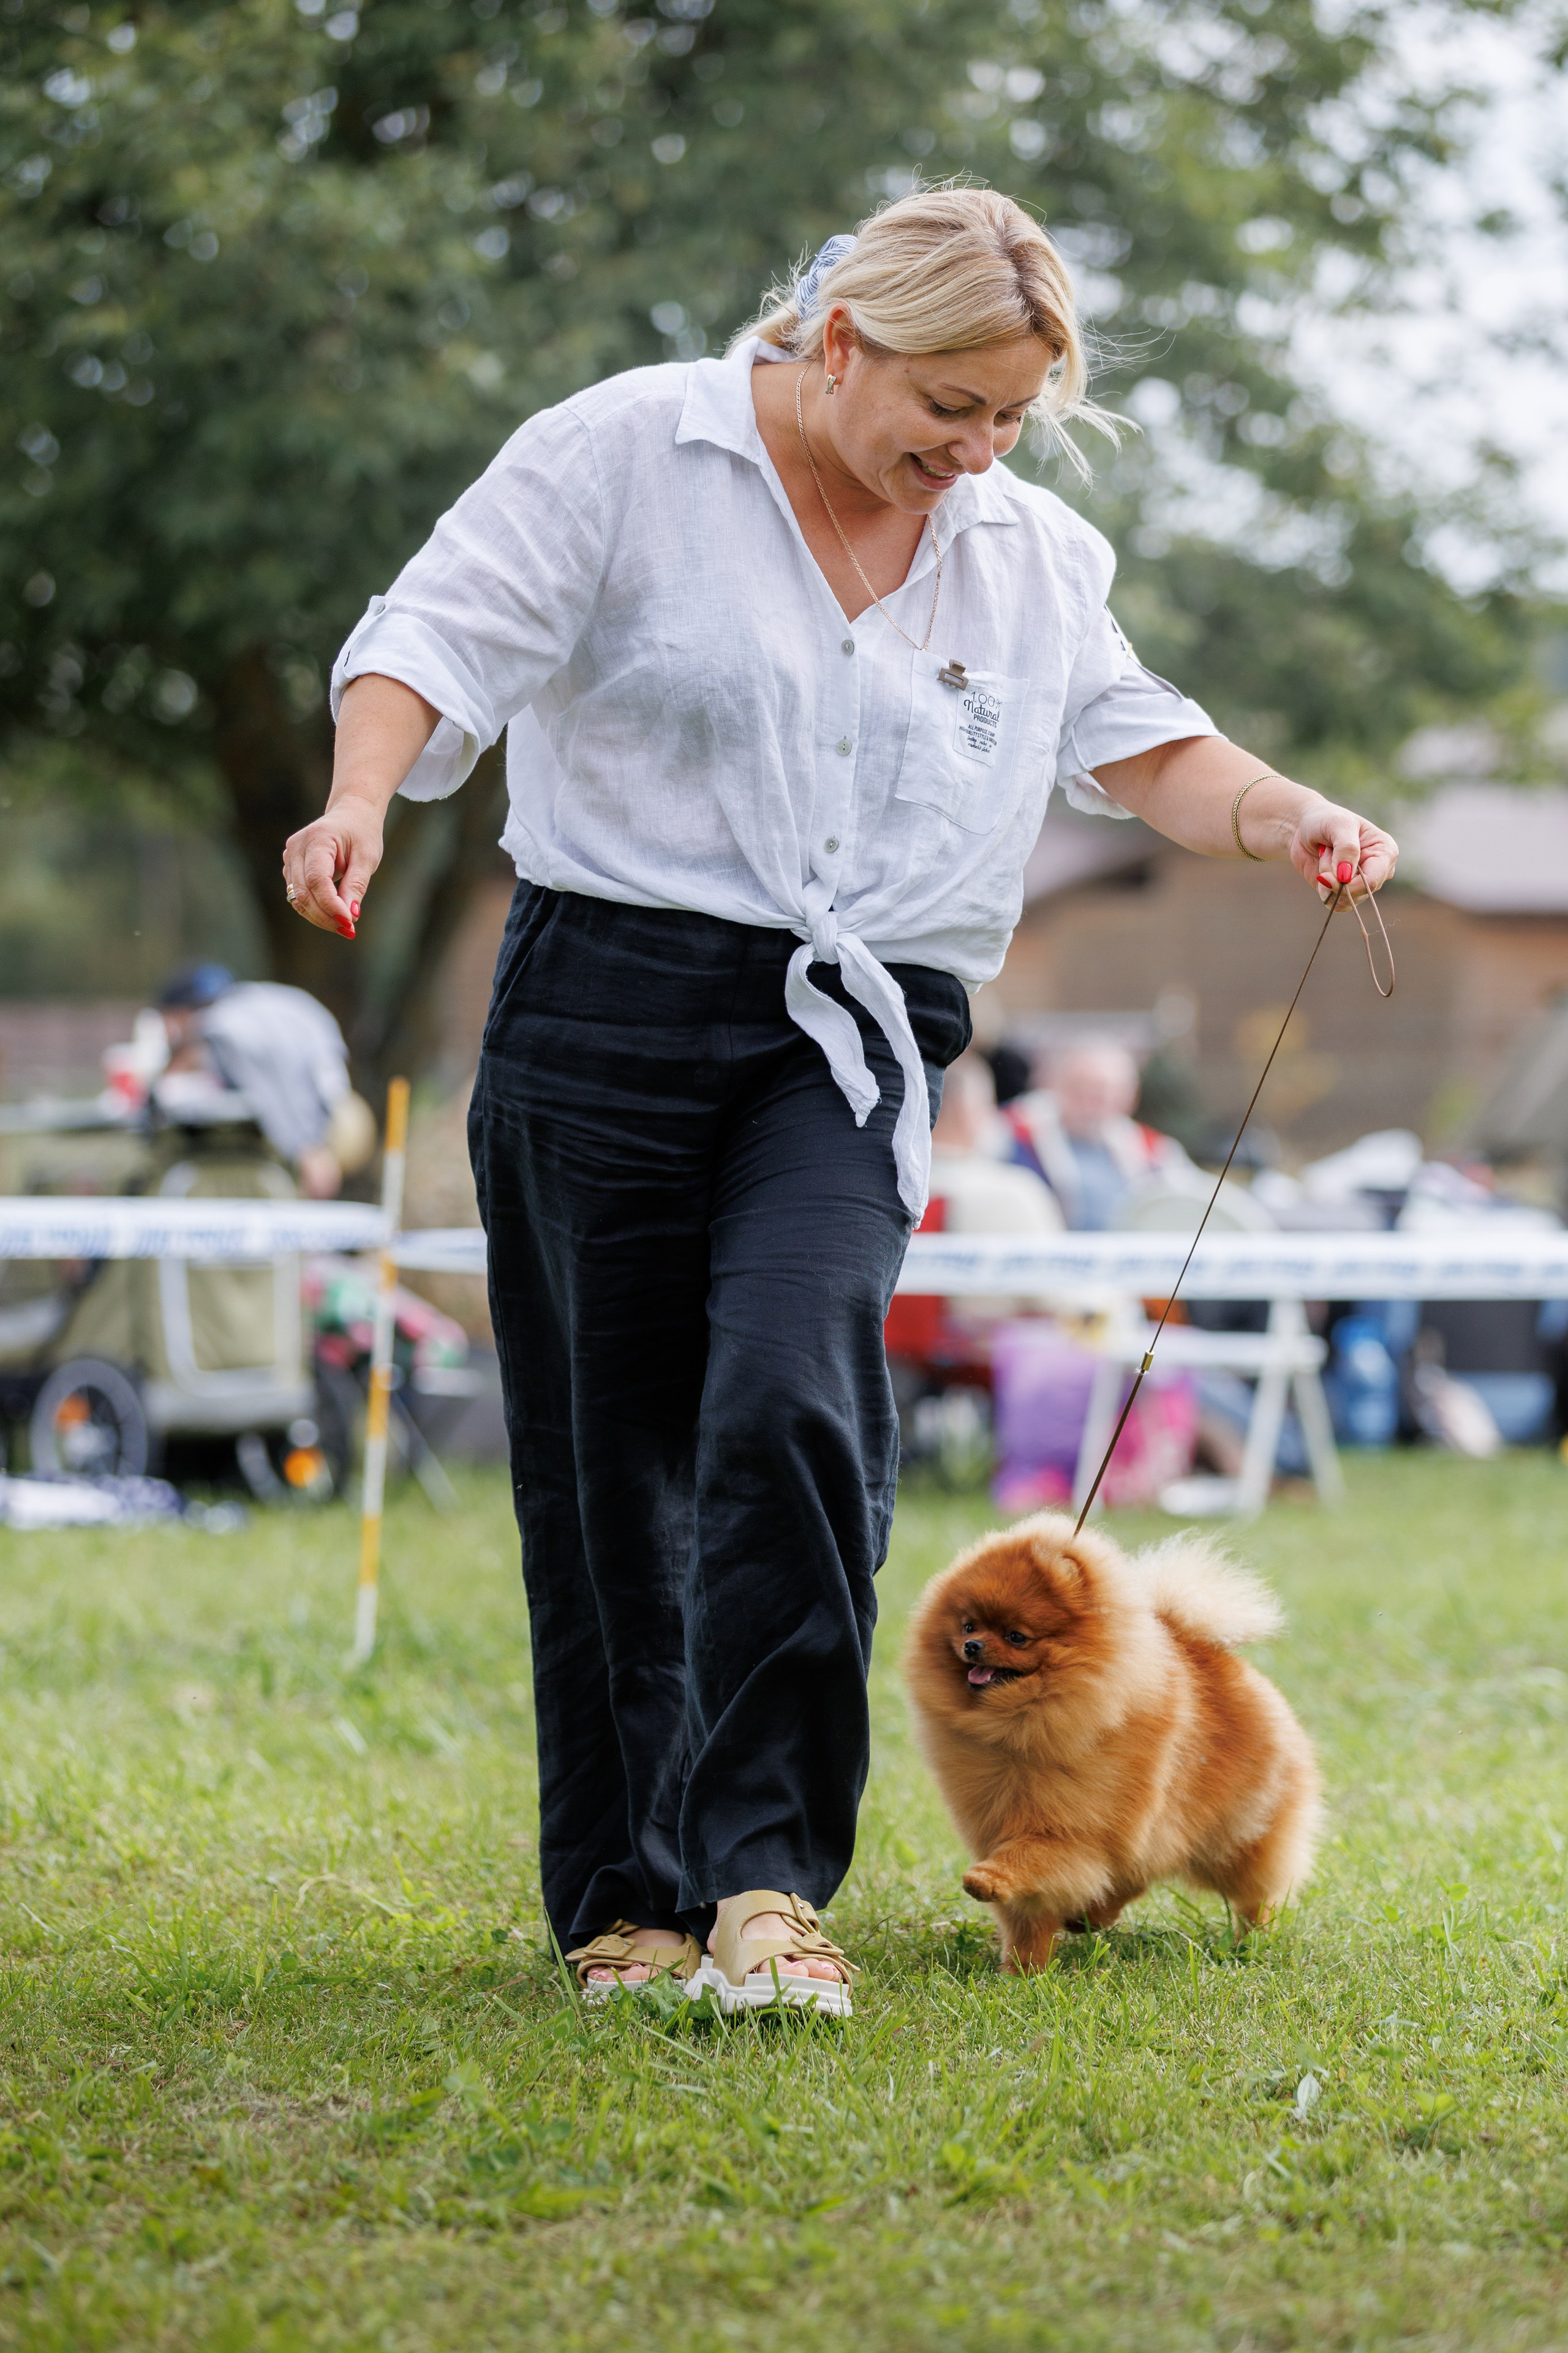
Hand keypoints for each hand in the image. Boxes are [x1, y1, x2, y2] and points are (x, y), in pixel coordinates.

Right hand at [281, 793, 384, 937]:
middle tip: (349, 931)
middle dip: (325, 916)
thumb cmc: (362, 833)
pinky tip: (335, 917)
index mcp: (317, 838)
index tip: (350, 923)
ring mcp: (290, 857)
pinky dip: (315, 909)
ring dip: (320, 916)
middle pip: (303, 892)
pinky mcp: (291, 868)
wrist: (351, 814)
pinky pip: (298, 895)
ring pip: (297, 898)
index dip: (331, 904)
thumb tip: (350, 916)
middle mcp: (296, 847)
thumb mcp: (367, 857)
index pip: (317, 879)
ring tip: (345, 927)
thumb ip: (356, 885)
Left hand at [1287, 799, 1398, 904]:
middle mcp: (1378, 870)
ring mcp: (1362, 883)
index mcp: (1385, 851)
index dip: (1348, 884)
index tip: (1326, 875)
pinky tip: (1322, 873)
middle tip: (1324, 853)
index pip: (1373, 880)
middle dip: (1335, 879)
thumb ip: (1346, 848)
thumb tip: (1346, 877)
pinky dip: (1324, 891)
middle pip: (1360, 893)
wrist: (1303, 828)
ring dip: (1327, 883)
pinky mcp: (1346, 892)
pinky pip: (1336, 905)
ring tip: (1325, 858)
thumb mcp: (1337, 825)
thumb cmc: (1325, 820)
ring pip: (1346, 901)